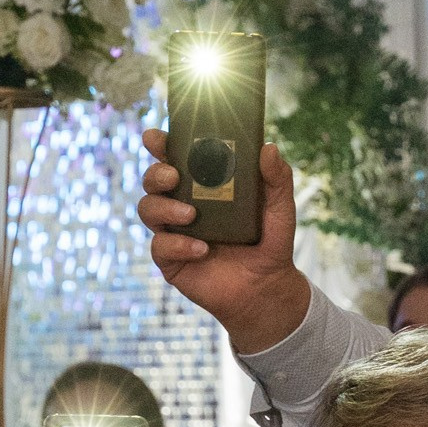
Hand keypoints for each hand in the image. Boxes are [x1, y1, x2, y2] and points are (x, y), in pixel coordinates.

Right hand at [137, 128, 309, 352]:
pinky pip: (159, 246)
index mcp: (203, 184)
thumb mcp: (279, 209)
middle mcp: (183, 202)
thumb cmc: (270, 243)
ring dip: (165, 207)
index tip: (156, 137)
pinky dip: (177, 244)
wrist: (266, 288)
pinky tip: (201, 249)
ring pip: (148, 209)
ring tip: (191, 215)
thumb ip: (278, 180)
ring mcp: (174, 231)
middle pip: (153, 180)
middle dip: (156, 173)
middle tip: (174, 176)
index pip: (175, 157)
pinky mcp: (171, 259)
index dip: (160, 144)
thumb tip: (269, 148)